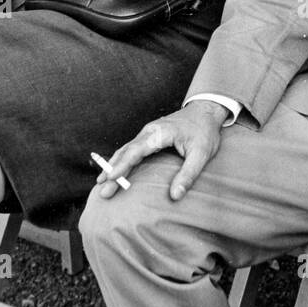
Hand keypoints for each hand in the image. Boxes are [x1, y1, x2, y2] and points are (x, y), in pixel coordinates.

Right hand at [95, 99, 227, 200]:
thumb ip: (188, 175)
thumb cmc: (204, 131)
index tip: (111, 178)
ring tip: (102, 183)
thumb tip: (175, 196)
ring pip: (125, 150)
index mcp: (159, 133)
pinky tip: (114, 171)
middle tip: (102, 190)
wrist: (205, 110)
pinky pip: (130, 149)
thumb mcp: (202, 154)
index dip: (123, 165)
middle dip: (112, 171)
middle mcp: (148, 131)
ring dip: (113, 166)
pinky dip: (120, 161)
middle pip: (126, 152)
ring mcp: (147, 133)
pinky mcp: (148, 137)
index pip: (136, 151)